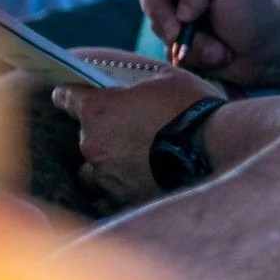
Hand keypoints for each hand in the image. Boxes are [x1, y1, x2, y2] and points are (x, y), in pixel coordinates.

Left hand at [52, 66, 219, 206]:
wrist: (214, 151)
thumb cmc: (191, 108)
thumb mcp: (166, 78)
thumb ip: (136, 81)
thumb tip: (125, 82)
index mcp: (98, 109)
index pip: (65, 96)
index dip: (70, 93)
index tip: (72, 94)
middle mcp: (92, 144)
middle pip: (83, 135)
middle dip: (101, 131)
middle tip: (128, 129)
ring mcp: (104, 176)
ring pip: (92, 169)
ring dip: (106, 163)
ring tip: (133, 160)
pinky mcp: (119, 200)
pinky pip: (104, 196)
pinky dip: (116, 188)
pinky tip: (136, 181)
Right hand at [136, 0, 279, 84]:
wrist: (275, 48)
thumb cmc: (260, 3)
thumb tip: (179, 11)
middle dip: (163, 12)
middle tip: (182, 27)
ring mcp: (178, 7)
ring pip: (154, 20)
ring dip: (185, 39)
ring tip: (217, 46)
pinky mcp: (179, 35)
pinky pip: (164, 46)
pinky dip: (189, 54)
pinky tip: (216, 55)